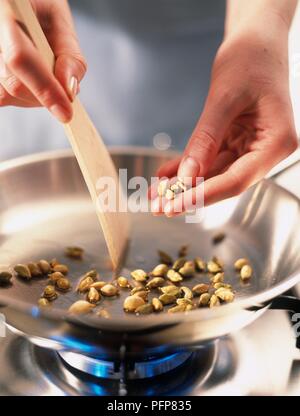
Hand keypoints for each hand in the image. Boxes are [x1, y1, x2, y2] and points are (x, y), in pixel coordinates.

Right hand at [0, 0, 86, 121]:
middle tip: (63, 94)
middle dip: (45, 97)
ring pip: (6, 94)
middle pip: (13, 84)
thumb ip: (70, 57)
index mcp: (6, 12)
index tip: (66, 113)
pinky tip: (32, 82)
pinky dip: (23, 96)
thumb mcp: (62, 24)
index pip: (21, 59)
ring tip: (46, 79)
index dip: (45, 89)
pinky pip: (2, 96)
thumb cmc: (41, 7)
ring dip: (34, 97)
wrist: (21, 4)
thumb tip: (70, 91)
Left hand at [152, 14, 297, 215]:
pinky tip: (166, 173)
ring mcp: (251, 147)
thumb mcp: (224, 98)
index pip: (237, 180)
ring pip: (214, 173)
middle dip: (189, 194)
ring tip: (156, 194)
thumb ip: (206, 139)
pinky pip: (210, 158)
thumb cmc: (251, 59)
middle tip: (159, 206)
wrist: (256, 40)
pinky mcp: (237, 141)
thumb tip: (188, 175)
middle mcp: (266, 150)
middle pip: (224, 181)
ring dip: (184, 183)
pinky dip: (187, 164)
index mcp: (276, 142)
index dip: (203, 195)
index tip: (174, 205)